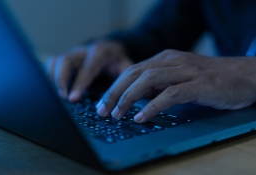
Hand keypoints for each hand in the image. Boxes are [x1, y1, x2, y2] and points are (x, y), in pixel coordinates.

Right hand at [46, 40, 132, 102]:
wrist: (111, 49)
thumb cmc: (117, 60)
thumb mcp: (126, 65)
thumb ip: (126, 75)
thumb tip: (125, 91)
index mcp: (99, 53)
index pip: (87, 68)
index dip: (79, 84)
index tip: (73, 99)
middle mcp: (83, 51)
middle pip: (66, 61)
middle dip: (61, 80)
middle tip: (63, 98)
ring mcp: (73, 54)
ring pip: (56, 61)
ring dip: (53, 78)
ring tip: (59, 94)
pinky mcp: (66, 58)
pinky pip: (53, 63)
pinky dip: (50, 74)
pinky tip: (55, 87)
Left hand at [96, 49, 255, 122]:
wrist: (246, 75)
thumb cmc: (211, 79)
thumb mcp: (179, 77)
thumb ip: (159, 84)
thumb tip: (137, 97)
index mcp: (165, 58)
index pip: (131, 70)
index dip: (114, 86)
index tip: (103, 103)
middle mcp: (172, 60)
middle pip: (134, 73)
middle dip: (114, 92)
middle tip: (103, 110)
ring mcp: (186, 70)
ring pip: (148, 80)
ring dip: (128, 98)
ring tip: (117, 114)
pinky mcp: (200, 84)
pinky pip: (170, 94)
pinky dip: (153, 106)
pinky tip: (141, 117)